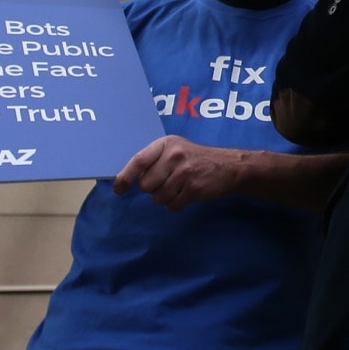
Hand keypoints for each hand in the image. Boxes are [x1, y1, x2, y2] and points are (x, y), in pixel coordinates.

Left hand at [113, 135, 238, 211]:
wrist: (229, 166)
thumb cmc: (196, 158)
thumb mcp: (175, 149)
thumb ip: (154, 159)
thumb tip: (126, 179)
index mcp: (166, 144)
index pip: (138, 161)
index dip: (125, 177)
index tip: (119, 188)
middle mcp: (175, 156)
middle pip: (146, 185)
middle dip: (153, 189)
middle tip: (166, 183)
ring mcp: (185, 172)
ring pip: (158, 198)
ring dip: (165, 198)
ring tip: (179, 188)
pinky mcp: (194, 188)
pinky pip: (172, 205)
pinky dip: (176, 205)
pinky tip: (186, 195)